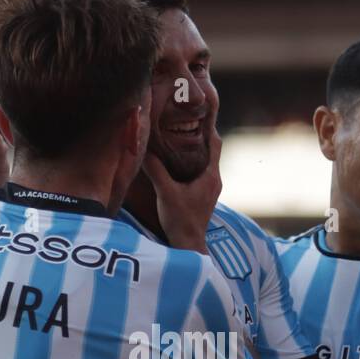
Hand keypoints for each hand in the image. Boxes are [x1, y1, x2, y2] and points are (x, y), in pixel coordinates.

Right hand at [141, 124, 221, 251]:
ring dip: (195, 150)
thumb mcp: (165, 192)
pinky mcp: (203, 196)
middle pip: (211, 149)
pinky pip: (200, 172)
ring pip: (205, 161)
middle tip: (184, 121)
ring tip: (180, 137)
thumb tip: (144, 149)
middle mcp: (214, 179)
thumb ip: (156, 170)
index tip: (199, 113)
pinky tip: (178, 162)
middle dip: (199, 135)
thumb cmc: (180, 220)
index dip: (209, 126)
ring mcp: (210, 189)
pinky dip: (192, 163)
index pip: (215, 142)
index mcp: (210, 175)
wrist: (188, 245)